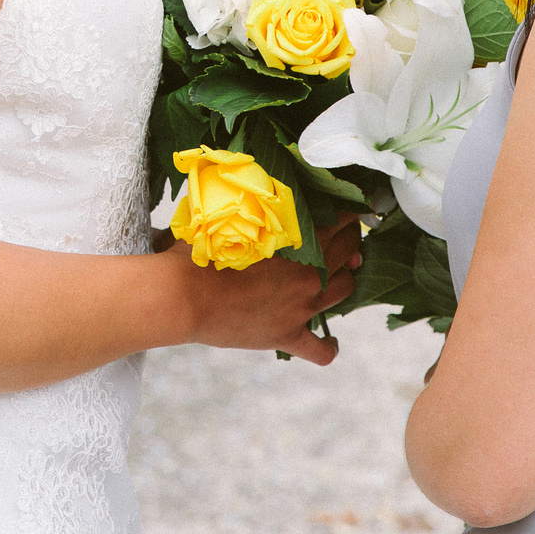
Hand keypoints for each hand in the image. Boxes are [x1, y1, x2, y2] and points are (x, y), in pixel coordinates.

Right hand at [171, 212, 363, 365]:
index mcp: (299, 242)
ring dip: (347, 279)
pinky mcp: (286, 336)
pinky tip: (331, 342)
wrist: (183, 297)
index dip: (346, 214)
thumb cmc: (201, 252)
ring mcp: (300, 308)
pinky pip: (320, 350)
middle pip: (347, 253)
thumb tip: (247, 183)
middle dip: (351, 241)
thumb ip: (247, 203)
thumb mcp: (227, 217)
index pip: (339, 221)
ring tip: (342, 274)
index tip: (345, 211)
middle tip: (347, 236)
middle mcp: (309, 275)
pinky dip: (329, 347)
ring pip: (344, 291)